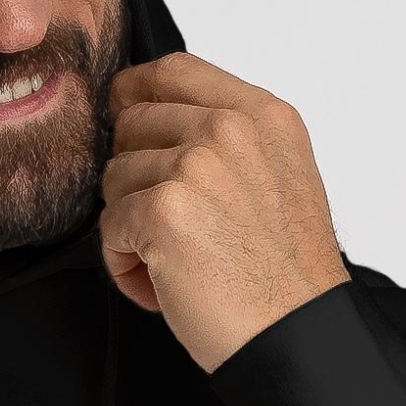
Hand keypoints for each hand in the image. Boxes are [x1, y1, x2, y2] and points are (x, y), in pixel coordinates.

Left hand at [98, 51, 350, 372]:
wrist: (296, 335)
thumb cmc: (285, 276)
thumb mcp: (279, 178)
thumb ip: (228, 141)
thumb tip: (149, 116)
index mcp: (264, 116)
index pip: (176, 70)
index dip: (137, 91)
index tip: (123, 115)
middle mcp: (231, 130)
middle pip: (134, 124)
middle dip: (136, 179)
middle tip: (170, 231)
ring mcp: (196, 166)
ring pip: (116, 177)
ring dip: (130, 228)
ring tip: (172, 265)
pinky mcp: (164, 210)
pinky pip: (109, 226)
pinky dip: (125, 265)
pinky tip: (160, 288)